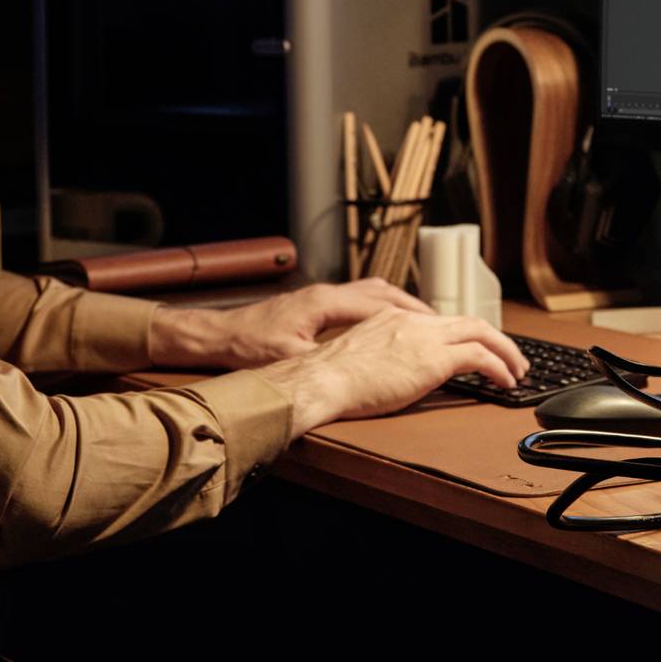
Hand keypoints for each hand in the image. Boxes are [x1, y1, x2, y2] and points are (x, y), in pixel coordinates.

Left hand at [147, 279, 432, 369]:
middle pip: (383, 292)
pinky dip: (381, 310)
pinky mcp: (315, 306)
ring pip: (373, 293)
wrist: (218, 335)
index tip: (437, 326)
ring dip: (399, 306)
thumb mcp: (288, 358)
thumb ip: (324, 360)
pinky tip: (389, 326)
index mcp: (325, 302)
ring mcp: (322, 297)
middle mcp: (328, 293)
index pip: (380, 302)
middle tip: (442, 324)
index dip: (412, 315)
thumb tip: (355, 368)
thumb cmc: (248, 347)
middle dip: (414, 308)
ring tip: (423, 323)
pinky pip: (360, 301)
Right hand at [256, 307, 529, 433]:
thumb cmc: (330, 378)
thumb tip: (398, 373)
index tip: (478, 347)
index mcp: (394, 319)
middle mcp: (413, 322)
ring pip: (481, 333)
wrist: (321, 379)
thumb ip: (386, 357)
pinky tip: (505, 381)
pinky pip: (480, 357)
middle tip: (511, 358)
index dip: (466, 334)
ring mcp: (424, 338)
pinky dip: (499, 366)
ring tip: (517, 370)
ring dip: (505, 352)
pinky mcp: (433, 359)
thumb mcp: (362, 358)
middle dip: (496, 339)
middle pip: (469, 322)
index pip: (442, 321)